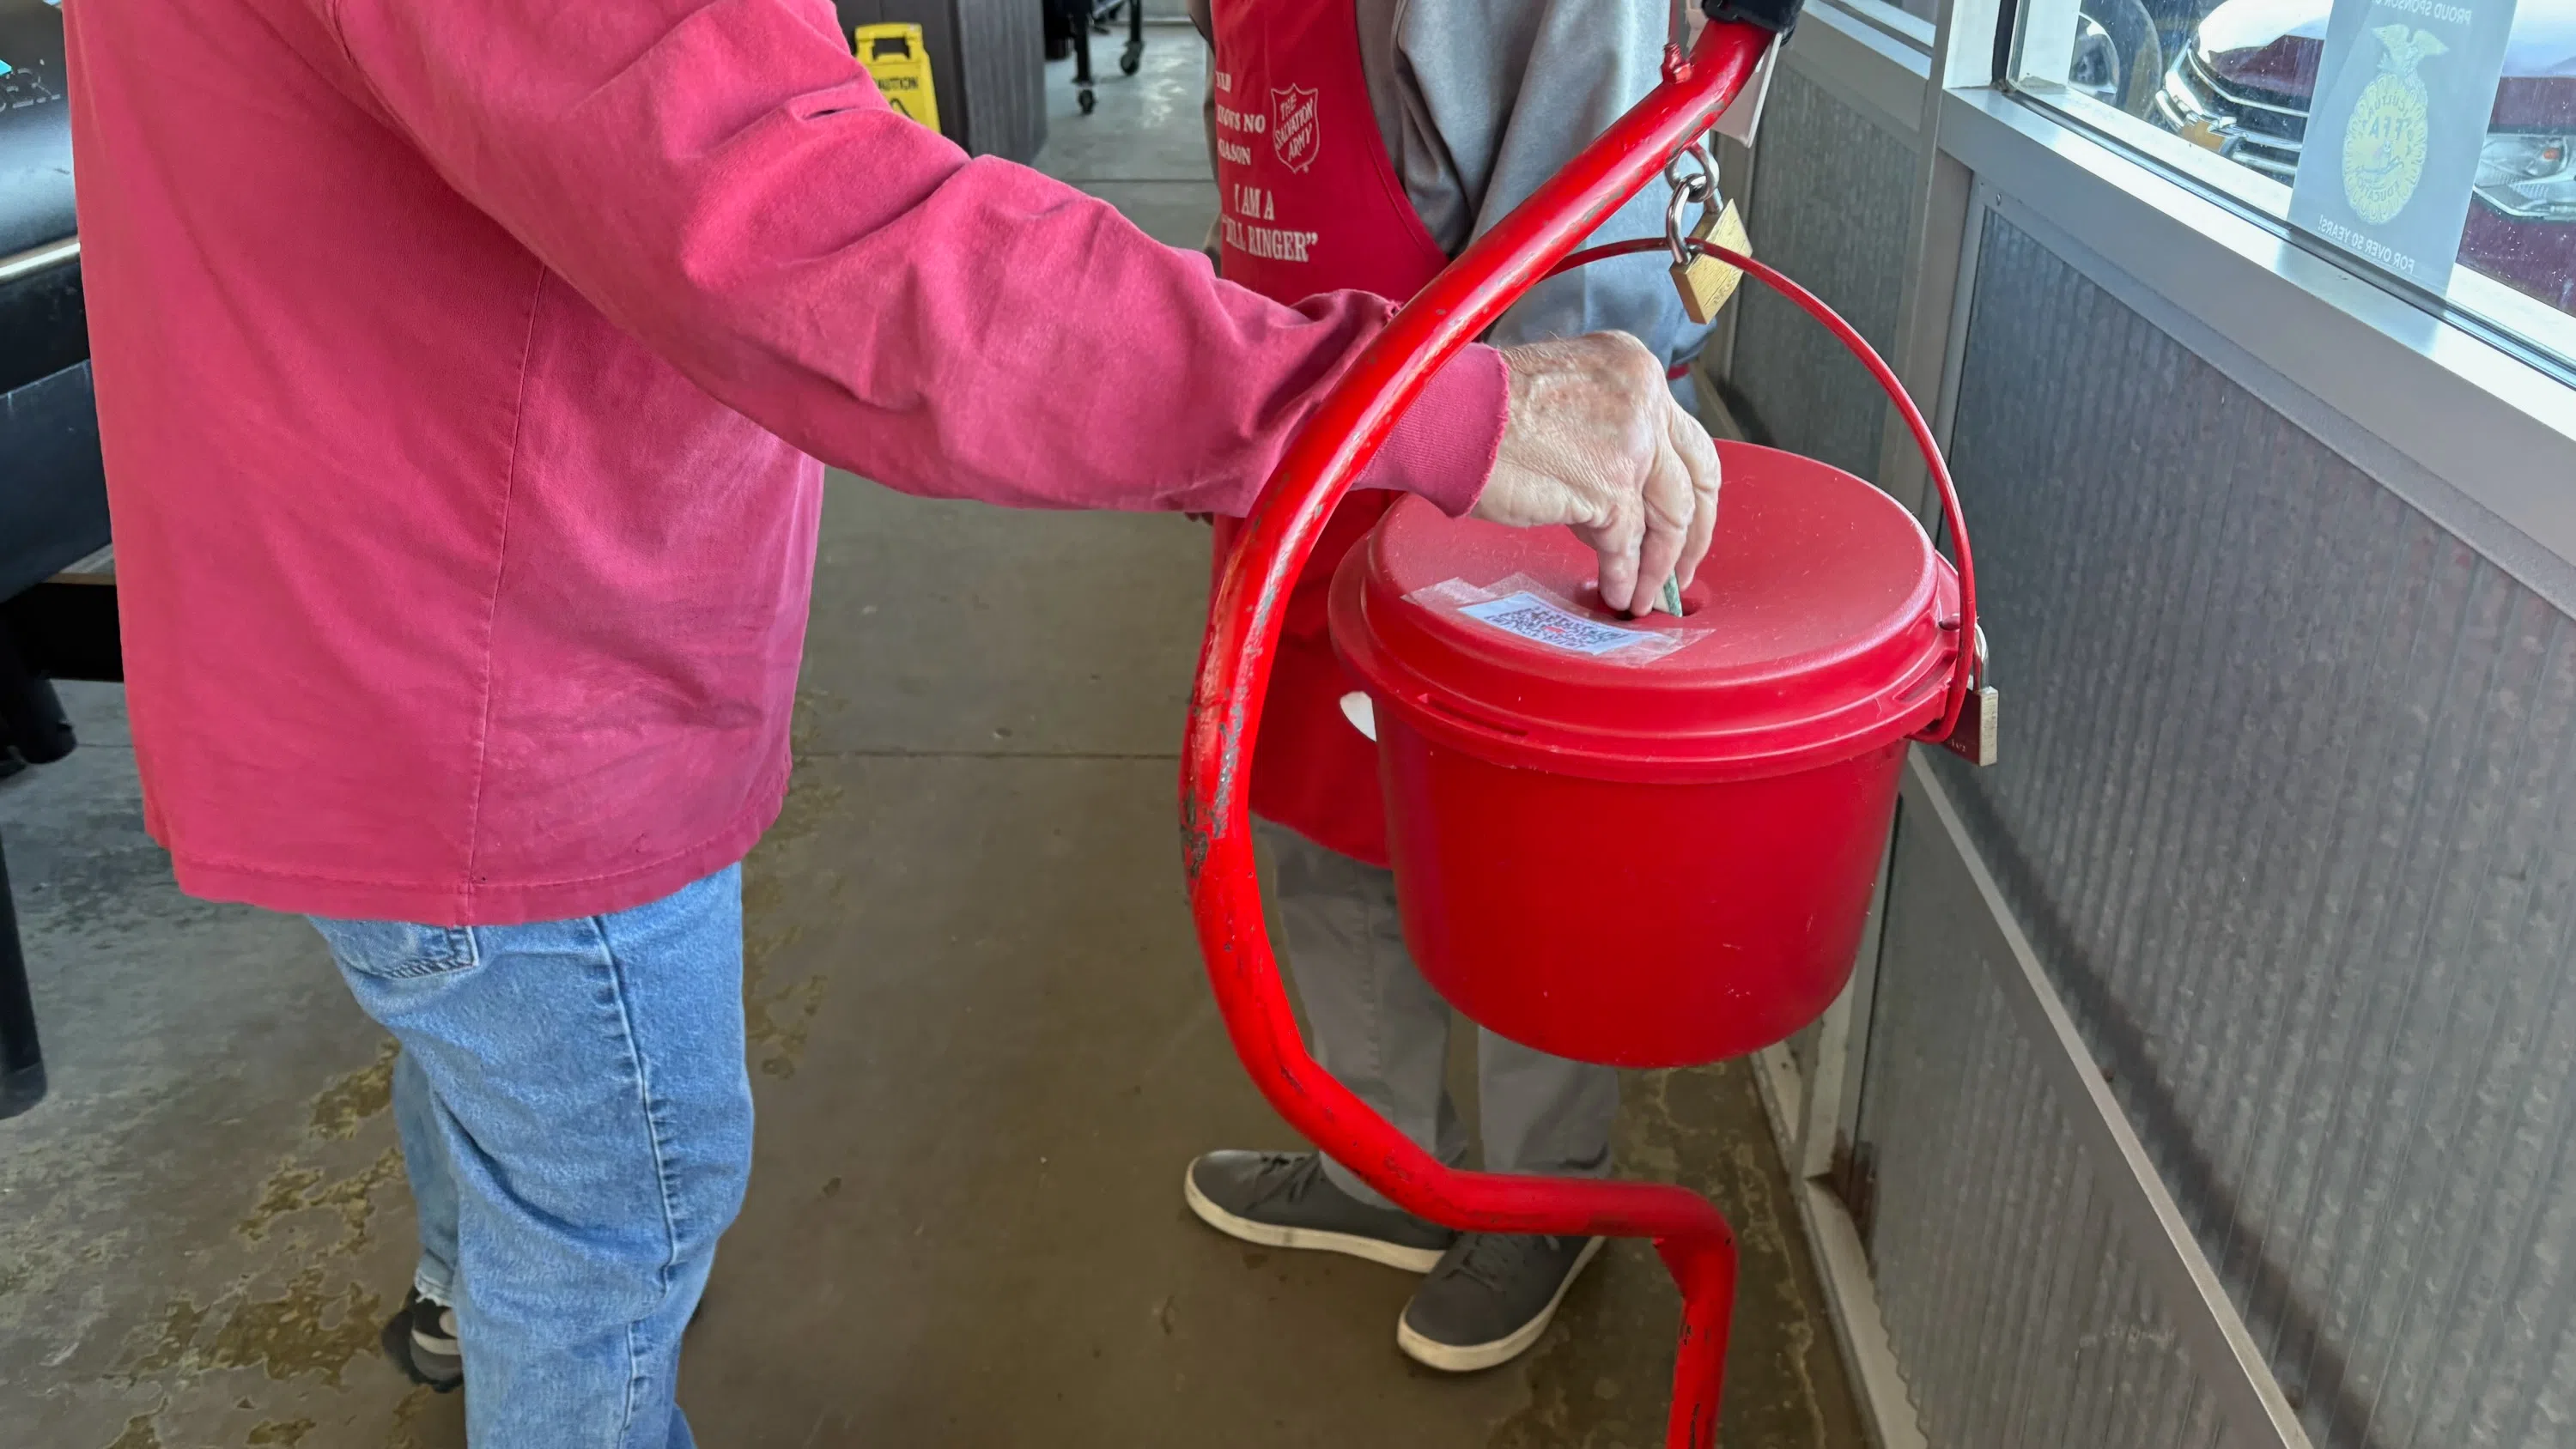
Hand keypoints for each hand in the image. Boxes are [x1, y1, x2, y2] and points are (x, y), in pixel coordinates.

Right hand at [1472, 333, 1721, 614]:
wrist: (1444, 415)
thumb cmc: (1482, 407)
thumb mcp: (1567, 395)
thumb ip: (1606, 432)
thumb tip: (1621, 499)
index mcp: (1636, 369)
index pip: (1684, 437)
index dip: (1688, 488)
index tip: (1684, 519)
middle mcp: (1645, 399)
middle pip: (1697, 477)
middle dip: (1696, 532)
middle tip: (1685, 566)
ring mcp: (1632, 444)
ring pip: (1669, 518)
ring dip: (1661, 565)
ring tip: (1649, 593)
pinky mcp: (1607, 487)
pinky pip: (1628, 545)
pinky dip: (1625, 576)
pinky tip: (1617, 592)